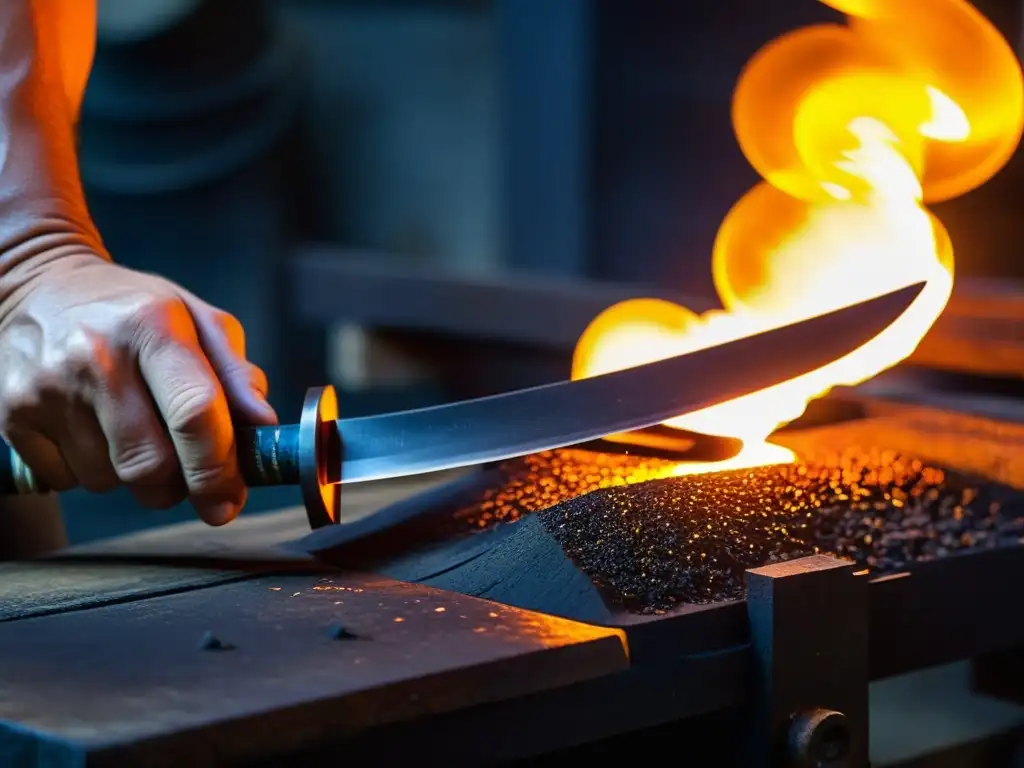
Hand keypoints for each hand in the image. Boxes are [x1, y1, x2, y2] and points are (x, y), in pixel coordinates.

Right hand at [0, 252, 277, 524]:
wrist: (35, 284)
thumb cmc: (133, 309)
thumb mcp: (195, 318)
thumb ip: (235, 373)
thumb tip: (264, 428)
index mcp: (153, 325)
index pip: (194, 413)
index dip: (218, 468)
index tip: (230, 499)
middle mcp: (96, 356)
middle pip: (151, 464)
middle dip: (179, 487)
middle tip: (187, 477)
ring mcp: (47, 387)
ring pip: (109, 480)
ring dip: (133, 476)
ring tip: (132, 431)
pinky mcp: (11, 414)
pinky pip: (68, 481)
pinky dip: (89, 471)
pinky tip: (91, 430)